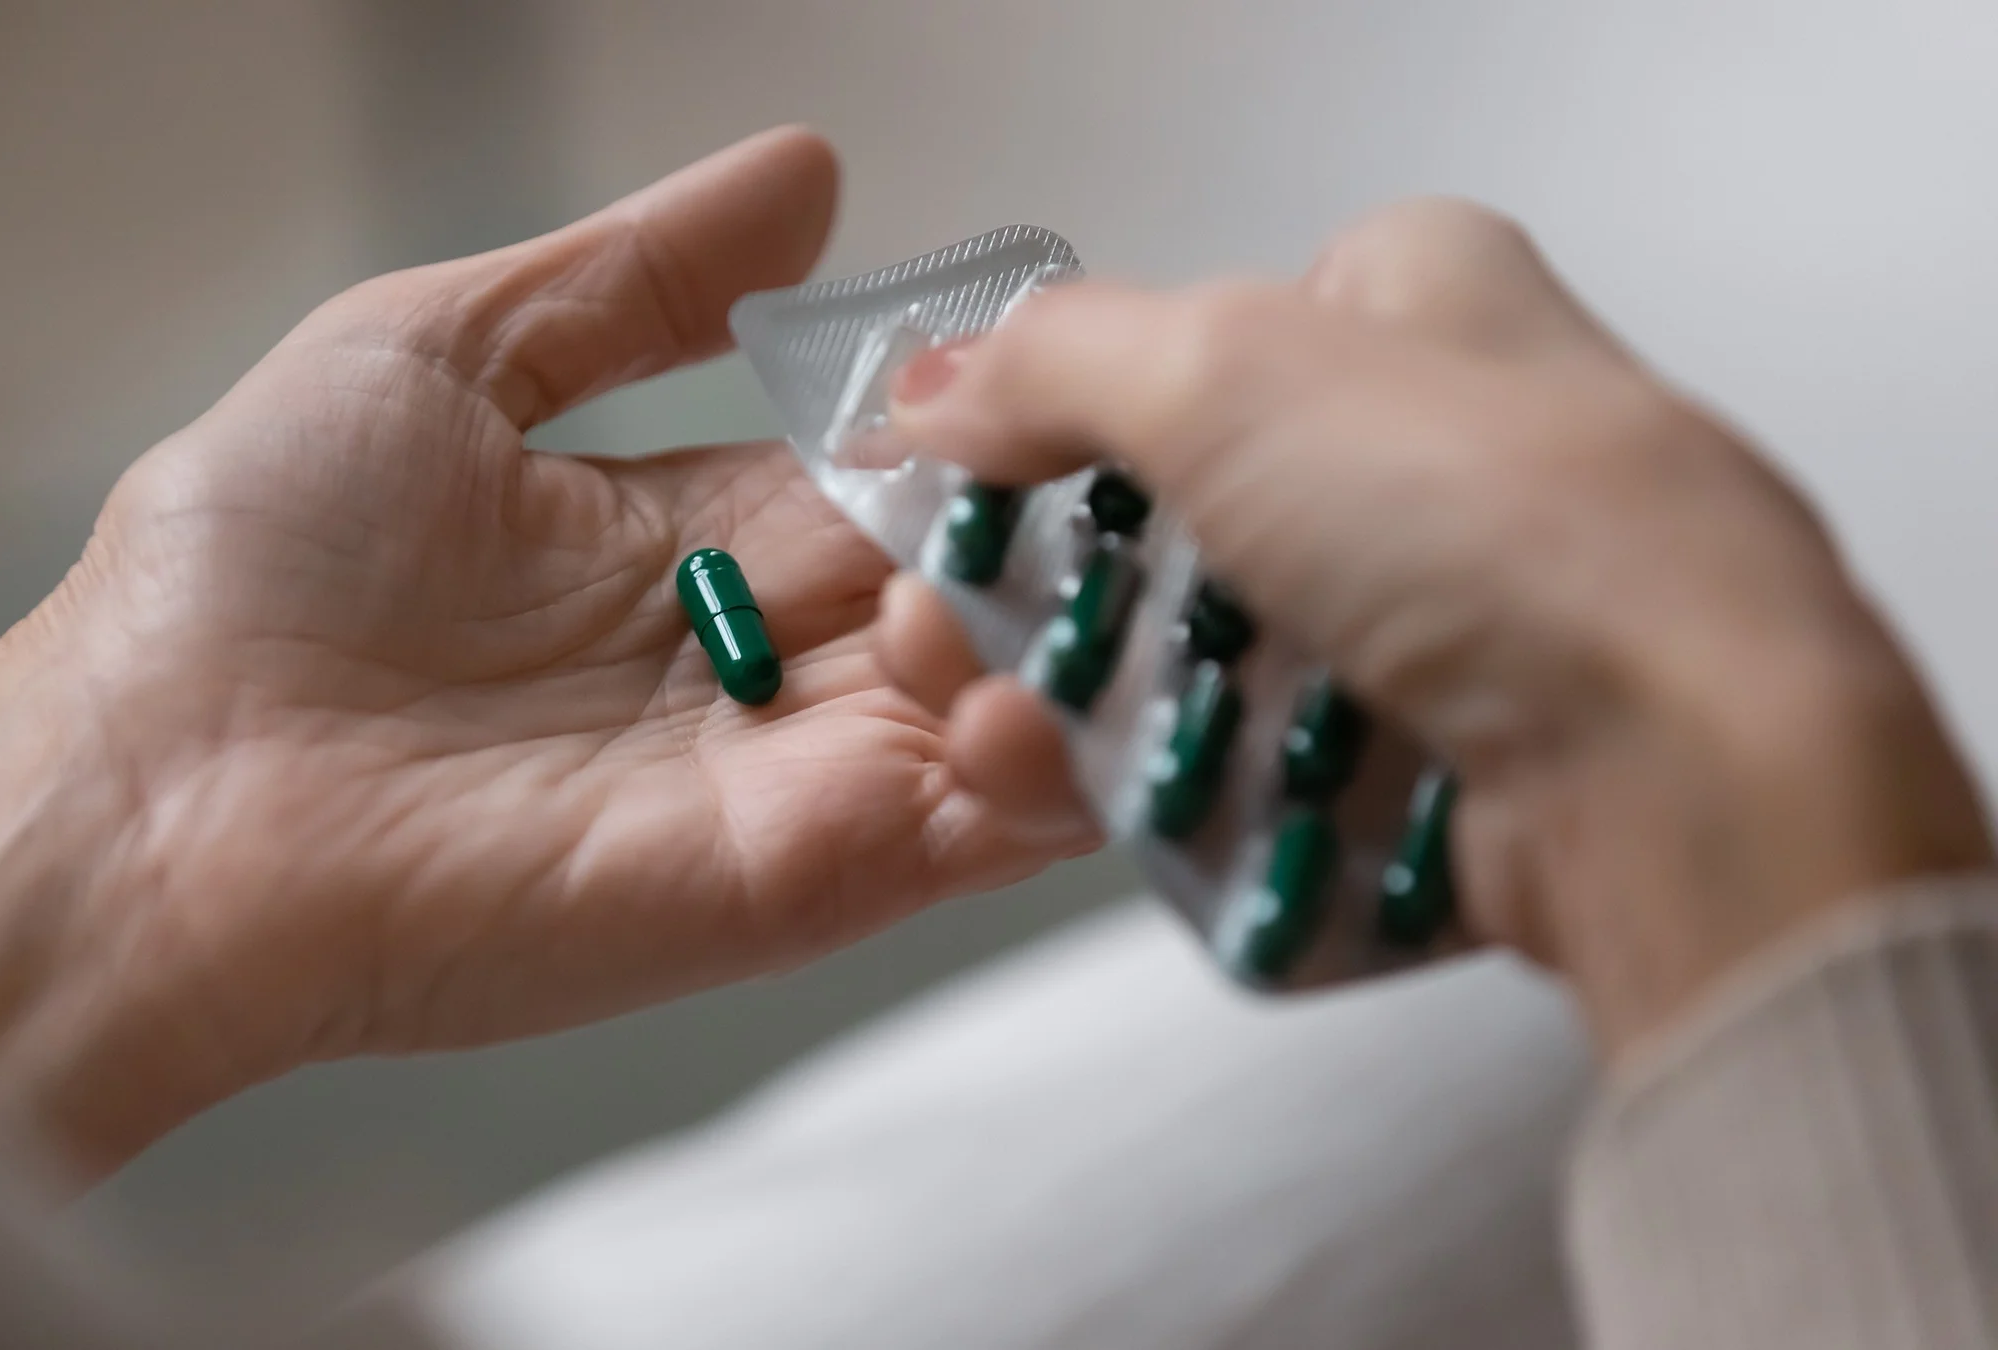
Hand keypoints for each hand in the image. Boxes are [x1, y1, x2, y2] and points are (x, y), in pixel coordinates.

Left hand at [0, 129, 1085, 1178]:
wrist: (154, 787)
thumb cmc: (247, 560)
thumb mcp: (433, 352)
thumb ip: (633, 278)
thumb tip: (814, 170)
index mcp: (681, 535)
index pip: (878, 468)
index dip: (969, 412)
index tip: (1060, 353)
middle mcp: (747, 659)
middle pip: (959, 584)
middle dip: (1049, 523)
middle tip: (1129, 462)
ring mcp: (780, 778)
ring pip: (1000, 705)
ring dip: (1068, 634)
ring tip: (1096, 563)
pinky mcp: (788, 883)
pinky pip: (970, 832)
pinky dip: (1046, 766)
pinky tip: (1040, 684)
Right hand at [873, 200, 1991, 1057]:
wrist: (1678, 766)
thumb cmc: (1503, 520)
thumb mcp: (1221, 370)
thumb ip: (1052, 365)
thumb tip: (940, 392)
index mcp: (1423, 298)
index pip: (1203, 332)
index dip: (1073, 406)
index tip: (970, 485)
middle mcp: (1453, 447)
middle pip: (1195, 518)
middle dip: (1065, 591)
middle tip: (965, 641)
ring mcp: (1469, 614)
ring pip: (1232, 663)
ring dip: (1108, 709)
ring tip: (1014, 744)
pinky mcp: (1469, 759)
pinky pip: (1291, 774)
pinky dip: (1206, 794)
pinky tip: (1139, 809)